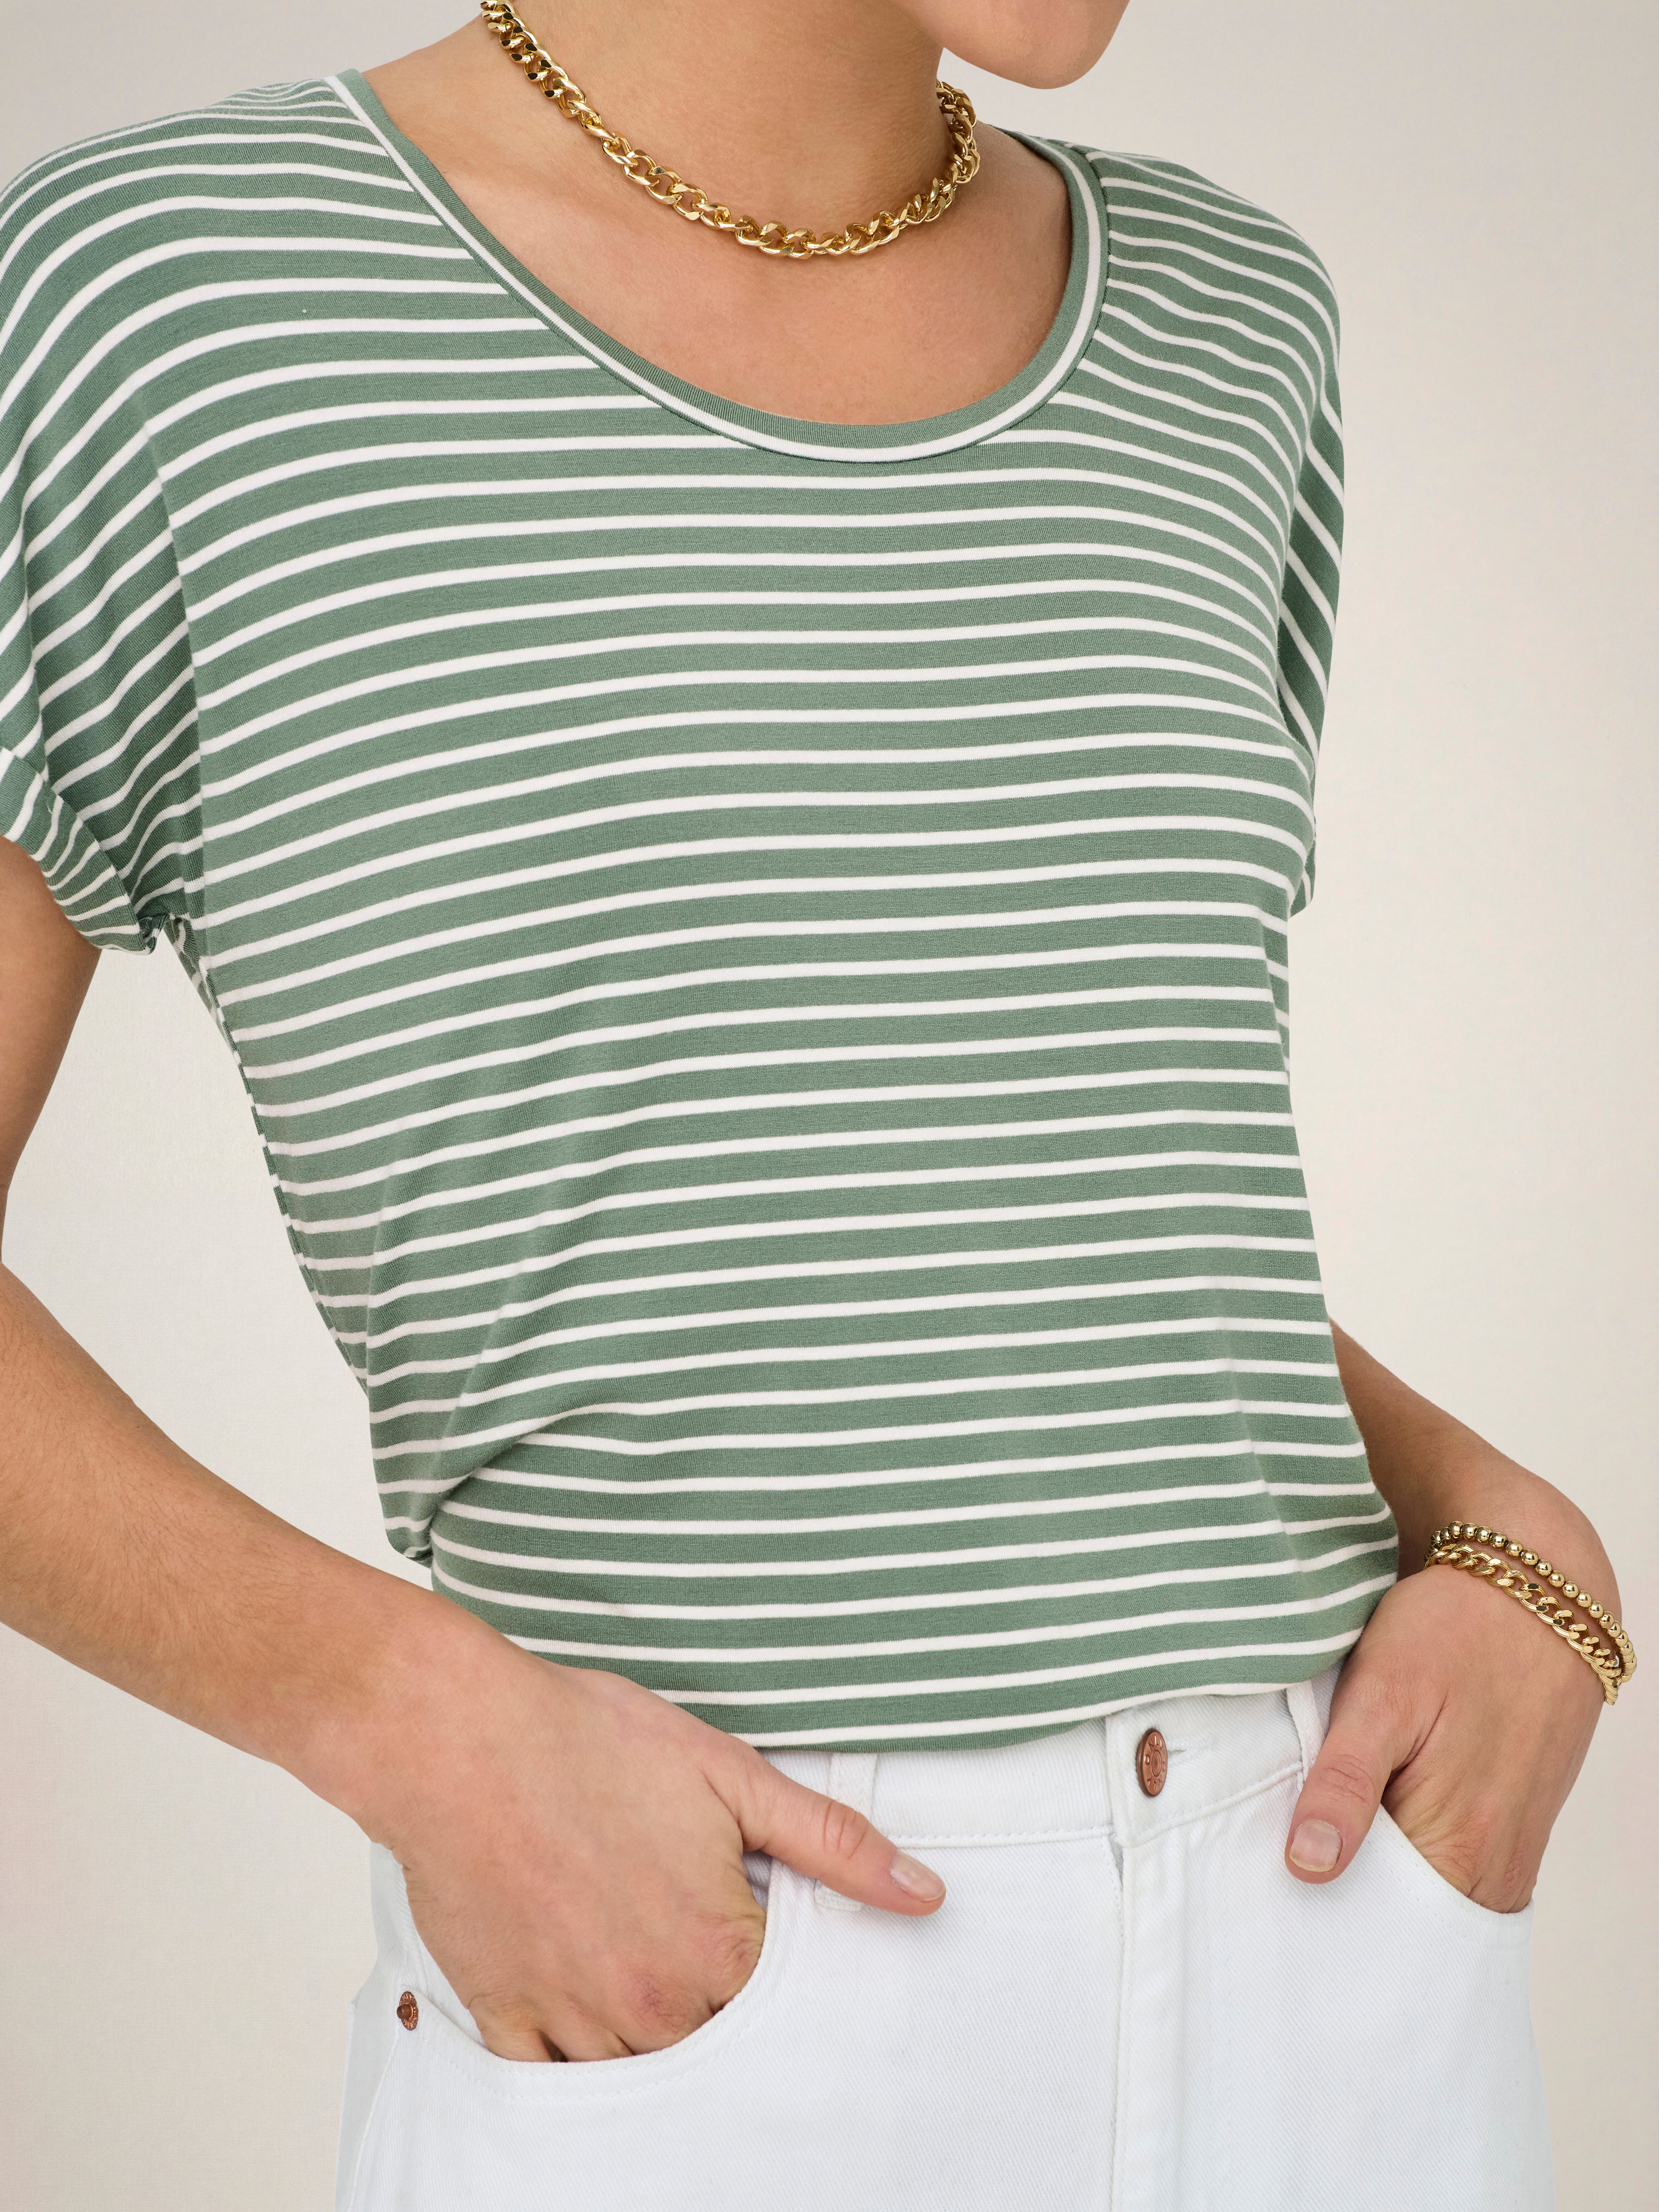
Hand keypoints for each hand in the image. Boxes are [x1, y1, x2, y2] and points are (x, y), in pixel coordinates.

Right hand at [359, 1632, 944, 2061]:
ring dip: (653, 2045)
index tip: (760, 1947)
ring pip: (638, 2079)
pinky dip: (574, 2066)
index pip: (783, 2014)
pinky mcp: (505, 2014)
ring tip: (649, 1983)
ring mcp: (571, 2018)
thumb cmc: (589, 1741)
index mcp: (714, 1949)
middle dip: (721, 2019)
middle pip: (713, 2054)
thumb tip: (924, 1895)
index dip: (782, 1982)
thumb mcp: (731, 1775)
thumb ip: (833, 1845)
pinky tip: (586, 2024)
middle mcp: (649, 2005)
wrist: (459, 1736)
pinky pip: (550, 2086)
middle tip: (699, 1960)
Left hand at [1284, 1515, 1607, 1909]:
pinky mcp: (1512, 1830)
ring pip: (1425, 1897)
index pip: (1377, 1926)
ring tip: (1317, 1839)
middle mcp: (1495, 1870)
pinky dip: (1407, 1856)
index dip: (1320, 1915)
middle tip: (1281, 1865)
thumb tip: (1308, 1866)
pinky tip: (1369, 1821)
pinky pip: (1451, 1871)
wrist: (1534, 1595)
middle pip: (1402, 1921)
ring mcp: (1508, 1853)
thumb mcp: (1382, 1692)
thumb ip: (1345, 1783)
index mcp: (1461, 1848)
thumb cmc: (1454, 1633)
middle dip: (1342, 1904)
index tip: (1271, 1891)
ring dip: (1374, 1877)